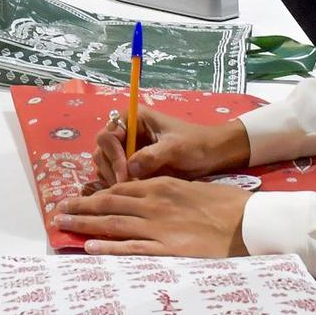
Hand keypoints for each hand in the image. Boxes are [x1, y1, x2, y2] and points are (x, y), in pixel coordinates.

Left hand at [53, 177, 249, 256]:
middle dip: (81, 208)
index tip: (80, 198)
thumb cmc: (227, 205)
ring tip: (63, 225)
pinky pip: (131, 249)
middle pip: (109, 204)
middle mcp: (154, 204)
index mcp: (161, 187)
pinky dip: (109, 247)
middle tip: (59, 211)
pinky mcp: (167, 250)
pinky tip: (90, 247)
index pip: (120, 189)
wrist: (249, 223)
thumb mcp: (193, 190)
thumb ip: (169, 194)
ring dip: (85, 224)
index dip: (97, 194)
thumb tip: (151, 199)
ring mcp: (158, 228)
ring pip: (113, 224)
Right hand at [91, 108, 249, 187]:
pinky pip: (116, 176)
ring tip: (130, 191)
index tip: (126, 174)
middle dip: (112, 169)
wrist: (213, 155)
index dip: (113, 155)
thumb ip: (152, 156)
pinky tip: (130, 194)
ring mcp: (128, 150)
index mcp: (134, 119)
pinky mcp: (132, 166)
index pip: (108, 135)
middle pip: (103, 151)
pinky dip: (119, 186)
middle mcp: (126, 133)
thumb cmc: (196, 144)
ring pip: (106, 166)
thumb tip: (129, 169)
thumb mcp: (175, 148)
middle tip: (127, 187)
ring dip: (113, 179)